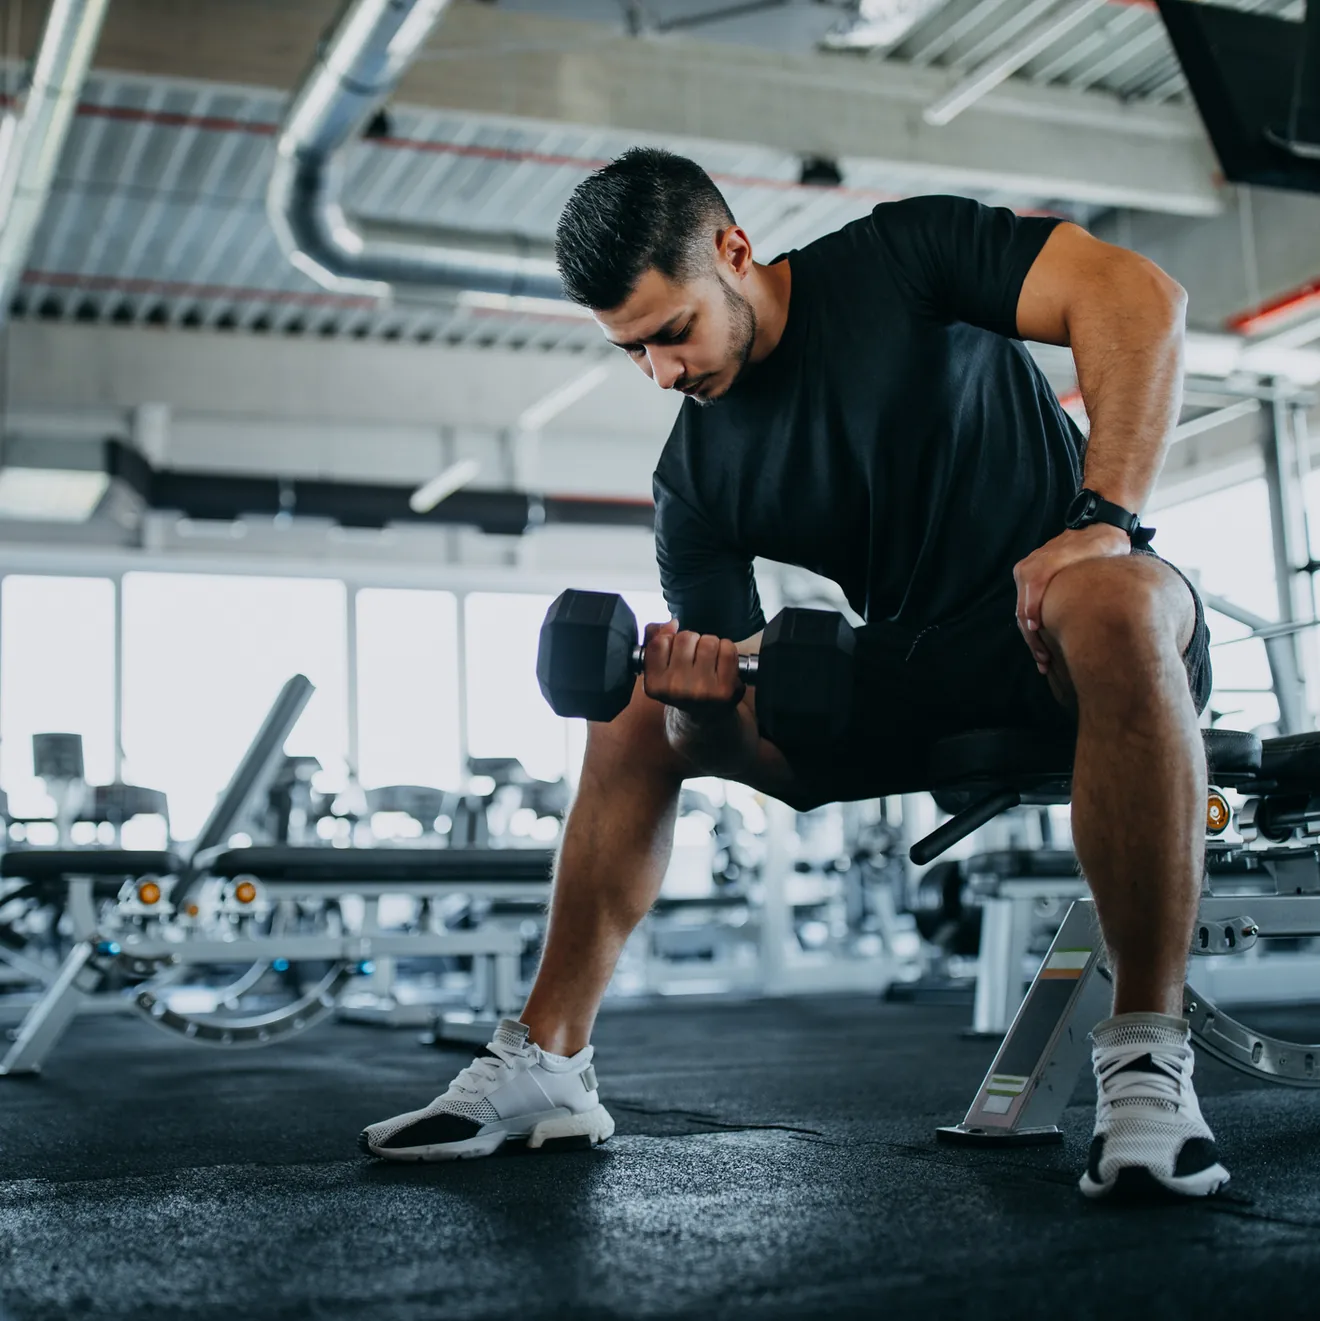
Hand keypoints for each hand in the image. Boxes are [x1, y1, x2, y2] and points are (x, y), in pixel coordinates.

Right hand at [642, 619, 746, 713]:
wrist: (705, 716)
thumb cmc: (683, 685)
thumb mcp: (660, 666)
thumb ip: (655, 638)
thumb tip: (671, 624)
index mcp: (654, 684)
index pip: (659, 642)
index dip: (670, 639)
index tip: (675, 651)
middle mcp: (675, 689)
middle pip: (685, 637)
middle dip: (692, 641)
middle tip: (694, 658)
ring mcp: (701, 690)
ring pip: (708, 641)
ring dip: (710, 644)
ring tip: (708, 660)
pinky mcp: (724, 689)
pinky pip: (727, 649)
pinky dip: (727, 650)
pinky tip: (722, 663)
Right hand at [1013, 525, 1129, 671]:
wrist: (1100, 528)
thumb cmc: (1103, 544)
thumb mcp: (1102, 553)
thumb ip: (1089, 571)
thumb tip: (1081, 597)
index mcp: (1044, 561)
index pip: (1032, 587)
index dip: (1033, 610)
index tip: (1038, 632)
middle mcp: (1029, 566)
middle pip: (1023, 607)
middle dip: (1032, 637)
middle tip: (1044, 661)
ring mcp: (1027, 574)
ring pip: (1023, 612)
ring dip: (1031, 638)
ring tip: (1043, 661)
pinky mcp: (1031, 582)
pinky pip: (1027, 607)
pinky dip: (1033, 628)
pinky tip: (1042, 647)